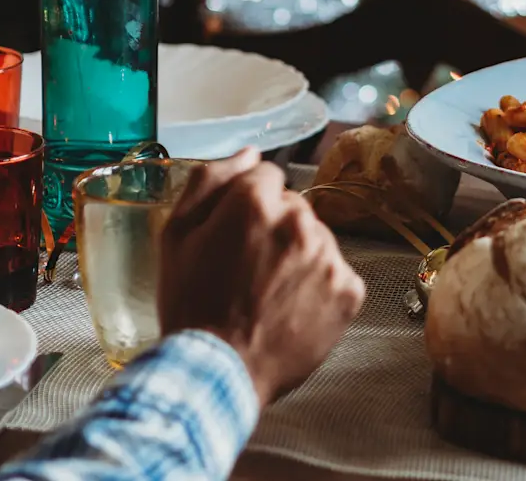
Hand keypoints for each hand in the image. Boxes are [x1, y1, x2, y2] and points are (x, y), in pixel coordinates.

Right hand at [158, 147, 365, 405]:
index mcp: (255, 203)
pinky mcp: (349, 289)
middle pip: (294, 208)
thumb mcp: (176, 237)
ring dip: (299, 258)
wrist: (216, 373)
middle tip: (248, 271)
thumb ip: (210, 182)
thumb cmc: (191, 305)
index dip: (248, 205)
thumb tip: (248, 152)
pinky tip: (293, 309)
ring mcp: (329, 256)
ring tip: (269, 294)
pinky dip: (321, 288)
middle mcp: (299, 222)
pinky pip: (338, 274)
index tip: (236, 235)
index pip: (267, 177)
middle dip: (275, 229)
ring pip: (317, 240)